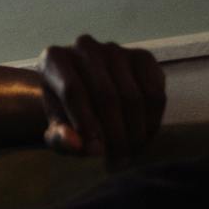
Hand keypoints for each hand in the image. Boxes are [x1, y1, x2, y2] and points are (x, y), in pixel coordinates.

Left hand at [36, 35, 165, 162]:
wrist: (85, 96)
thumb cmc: (66, 115)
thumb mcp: (56, 130)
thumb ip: (59, 138)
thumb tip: (77, 144)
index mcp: (53, 60)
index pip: (73, 92)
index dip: (86, 124)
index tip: (96, 152)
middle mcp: (84, 47)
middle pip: (106, 95)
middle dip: (115, 135)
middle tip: (118, 162)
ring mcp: (115, 49)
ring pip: (133, 96)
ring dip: (135, 133)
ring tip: (129, 155)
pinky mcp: (142, 57)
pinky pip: (155, 93)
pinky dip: (152, 121)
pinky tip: (144, 138)